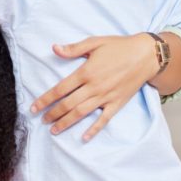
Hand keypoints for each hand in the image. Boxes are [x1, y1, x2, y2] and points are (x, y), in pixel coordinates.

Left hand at [30, 33, 156, 141]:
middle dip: (53, 114)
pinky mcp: (117, 103)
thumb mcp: (95, 42)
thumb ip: (74, 49)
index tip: (34, 107)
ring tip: (54, 130)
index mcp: (85, 72)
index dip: (46, 99)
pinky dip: (93, 129)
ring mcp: (106, 97)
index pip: (60, 89)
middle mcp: (94, 87)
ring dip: (66, 123)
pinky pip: (104, 120)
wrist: (146, 55)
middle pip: (68, 104)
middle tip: (42, 121)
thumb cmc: (119, 46)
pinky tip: (84, 137)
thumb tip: (54, 48)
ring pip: (82, 113)